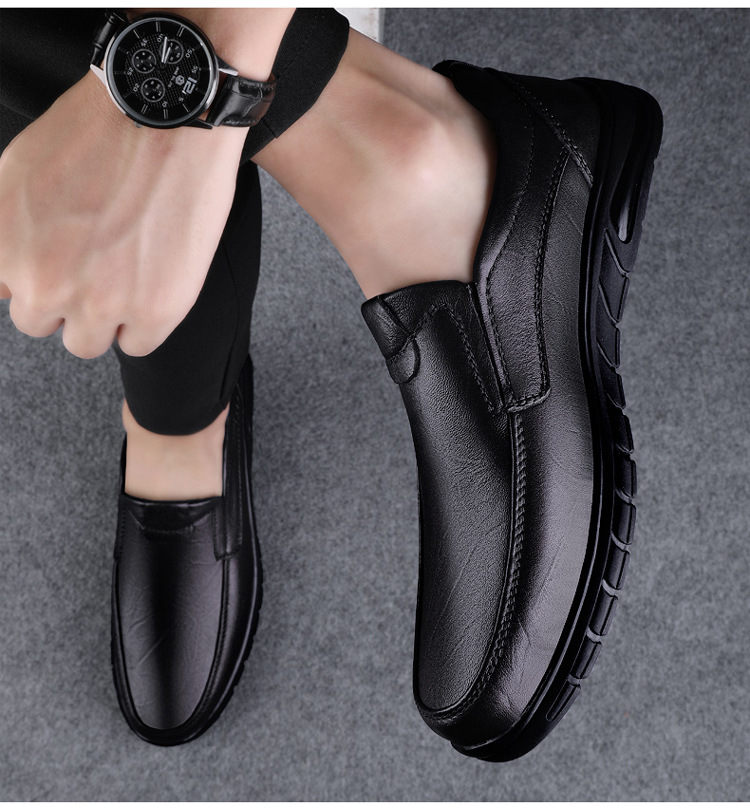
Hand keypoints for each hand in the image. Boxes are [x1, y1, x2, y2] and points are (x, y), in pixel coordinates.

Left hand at [0, 68, 247, 357]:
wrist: (163, 116)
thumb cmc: (98, 131)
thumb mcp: (16, 171)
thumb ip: (5, 229)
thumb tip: (5, 278)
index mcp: (3, 249)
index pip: (8, 296)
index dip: (38, 278)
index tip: (63, 264)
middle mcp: (42, 284)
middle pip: (43, 322)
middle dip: (66, 299)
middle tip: (98, 264)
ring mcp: (98, 302)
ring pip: (87, 342)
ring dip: (104, 317)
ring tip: (128, 274)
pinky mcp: (152, 311)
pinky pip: (138, 344)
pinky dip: (145, 321)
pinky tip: (155, 281)